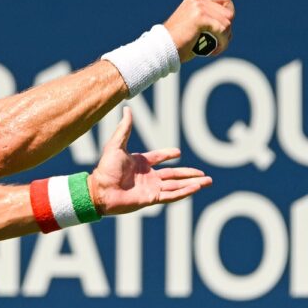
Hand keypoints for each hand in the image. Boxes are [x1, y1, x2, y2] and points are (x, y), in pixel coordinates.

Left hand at [87, 107, 211, 215]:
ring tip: (207, 182)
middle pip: (174, 174)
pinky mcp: (152, 198)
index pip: (159, 158)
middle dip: (189, 174)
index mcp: (140, 163)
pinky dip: (185, 191)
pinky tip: (196, 188)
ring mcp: (151, 188)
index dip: (168, 155)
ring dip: (192, 183)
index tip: (178, 153)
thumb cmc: (105, 168)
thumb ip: (124, 128)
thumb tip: (127, 109)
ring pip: (177, 185)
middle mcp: (148, 176)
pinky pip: (172, 195)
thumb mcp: (116, 145)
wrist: (100, 190)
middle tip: (205, 174)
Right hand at [162, 0, 234, 60]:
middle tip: (219, 42)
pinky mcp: (200, 17)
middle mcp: (198, 0)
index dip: (228, 15)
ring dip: (225, 38)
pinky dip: (222, 43)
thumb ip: (207, 19)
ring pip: (227, 22)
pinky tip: (213, 51)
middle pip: (229, 11)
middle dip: (227, 30)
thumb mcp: (193, 26)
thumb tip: (228, 24)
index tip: (223, 31)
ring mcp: (199, 7)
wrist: (162, 48)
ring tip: (215, 48)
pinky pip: (222, 29)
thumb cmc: (177, 43)